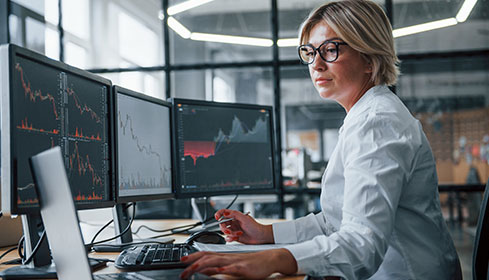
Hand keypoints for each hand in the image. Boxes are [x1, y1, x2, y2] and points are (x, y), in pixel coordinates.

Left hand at [179, 249, 296, 278]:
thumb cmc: (252, 264)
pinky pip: (231, 268)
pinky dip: (222, 269)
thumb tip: (208, 272)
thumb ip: (222, 269)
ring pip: (216, 260)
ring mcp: (235, 261)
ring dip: (203, 265)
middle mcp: (228, 257)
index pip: (206, 254)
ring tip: (192, 269)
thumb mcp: (234, 267)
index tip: (182, 261)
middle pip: (207, 257)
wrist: (269, 259)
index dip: (193, 257)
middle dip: (193, 263)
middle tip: (181, 270)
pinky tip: (215, 271)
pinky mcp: (243, 268)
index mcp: (225, 256)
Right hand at [214, 209, 272, 243]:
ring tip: (237, 234)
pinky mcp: (235, 237)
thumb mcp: (244, 218)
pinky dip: (230, 239)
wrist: (260, 237)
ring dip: (229, 234)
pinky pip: (228, 238)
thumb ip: (234, 214)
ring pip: (225, 232)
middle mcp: (234, 222)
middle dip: (224, 228)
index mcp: (235, 216)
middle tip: (228, 232)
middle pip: (222, 224)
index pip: (224, 212)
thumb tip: (225, 213)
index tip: (216, 217)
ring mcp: (234, 229)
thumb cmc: (255, 227)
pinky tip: (236, 237)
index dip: (219, 214)